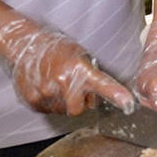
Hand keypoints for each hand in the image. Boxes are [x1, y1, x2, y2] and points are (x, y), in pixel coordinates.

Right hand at [0, 15, 135, 115]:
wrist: (27, 45)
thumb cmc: (58, 50)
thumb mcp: (80, 55)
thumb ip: (91, 76)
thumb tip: (100, 96)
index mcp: (80, 68)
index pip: (102, 84)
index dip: (116, 95)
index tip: (129, 104)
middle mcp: (63, 80)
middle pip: (78, 109)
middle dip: (79, 103)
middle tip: (74, 88)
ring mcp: (46, 91)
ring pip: (62, 111)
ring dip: (63, 102)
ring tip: (57, 83)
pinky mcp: (33, 99)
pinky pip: (48, 110)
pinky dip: (50, 102)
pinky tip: (46, 87)